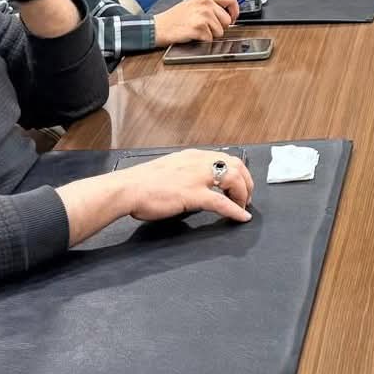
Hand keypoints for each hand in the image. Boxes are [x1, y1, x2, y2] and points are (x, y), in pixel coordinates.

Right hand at [114, 148, 253, 222]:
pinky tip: (241, 217)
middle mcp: (198, 162)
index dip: (238, 171)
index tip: (241, 183)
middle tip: (247, 197)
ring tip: (243, 206)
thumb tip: (194, 185)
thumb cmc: (140, 183)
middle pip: (235, 165)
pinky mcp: (193, 194)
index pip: (225, 157)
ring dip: (243, 194)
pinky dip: (235, 210)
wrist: (126, 189)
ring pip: (233, 180)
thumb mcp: (168, 170)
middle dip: (246, 181)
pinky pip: (222, 203)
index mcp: (192, 156)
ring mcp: (196, 177)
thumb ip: (184, 173)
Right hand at [152, 0, 239, 44]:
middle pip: (227, 20)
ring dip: (211, 34)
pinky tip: (193, 34)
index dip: (235, 11)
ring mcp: (202, 16)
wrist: (159, 27)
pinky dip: (203, 40)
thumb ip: (211, 5)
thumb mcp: (194, 3)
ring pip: (220, 31)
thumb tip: (228, 12)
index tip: (233, 18)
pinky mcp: (198, 28)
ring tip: (197, 29)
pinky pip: (210, 38)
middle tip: (207, 27)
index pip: (231, 0)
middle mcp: (205, 4)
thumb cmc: (175, 17)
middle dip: (220, 27)